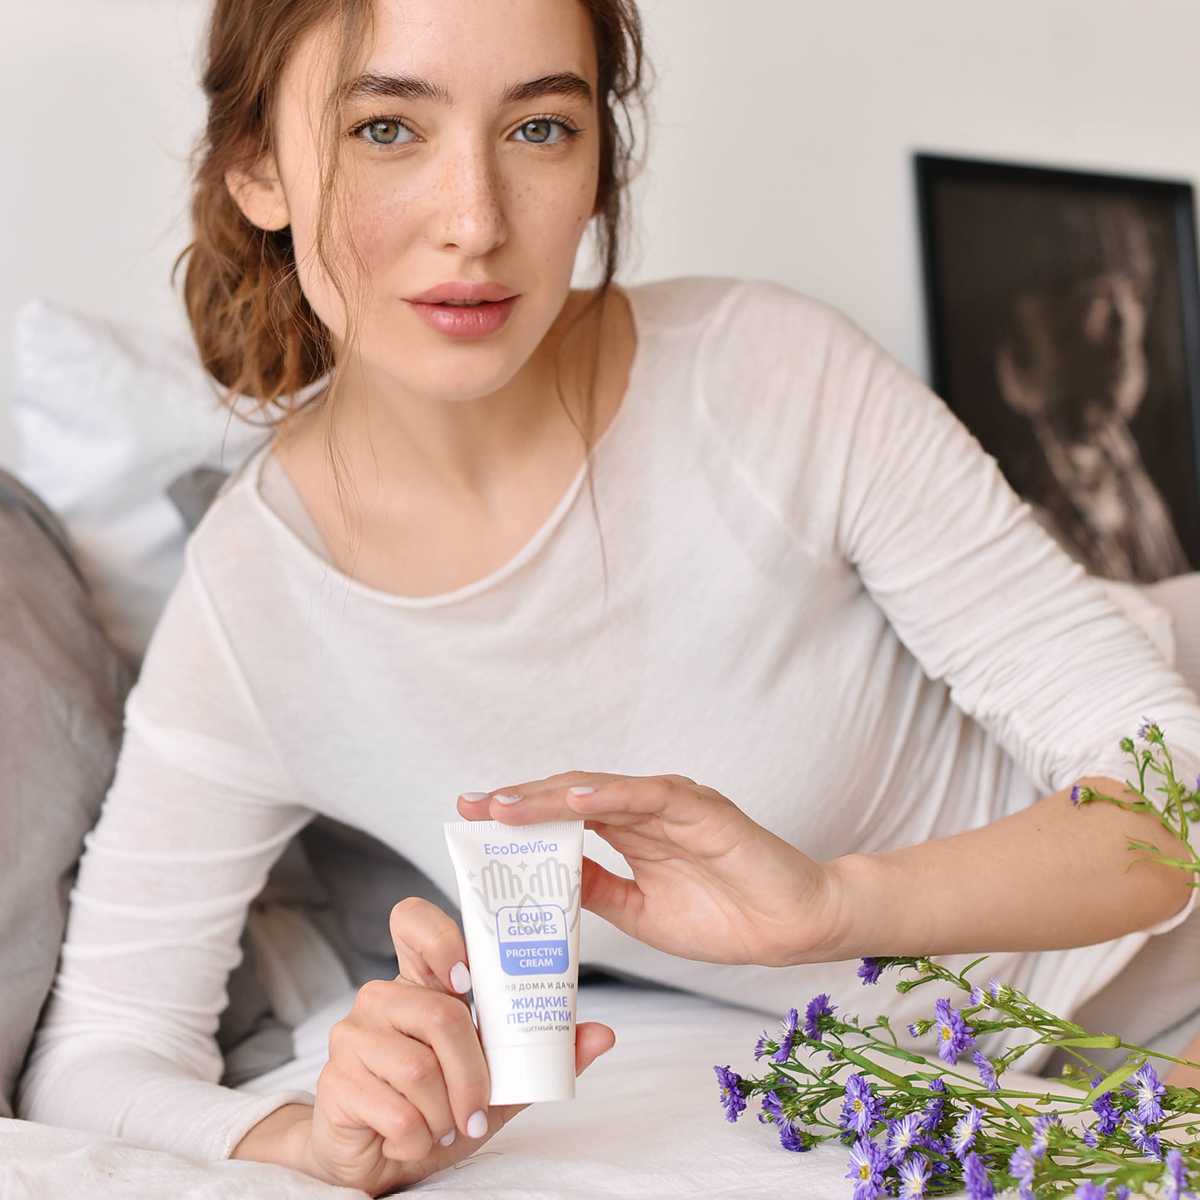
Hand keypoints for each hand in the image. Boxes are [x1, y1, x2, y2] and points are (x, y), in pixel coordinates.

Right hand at [298, 897, 615, 1194]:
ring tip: (443, 1124)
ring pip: (419, 1066)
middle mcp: (381, 997)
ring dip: (445, 1112)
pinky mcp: (334, 1080)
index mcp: (420, 981)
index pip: (411, 919)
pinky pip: (396, 1108)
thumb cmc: (439, 1105)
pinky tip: (412, 1138)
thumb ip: (544, 1055)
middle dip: (473, 1074)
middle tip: (477, 1110)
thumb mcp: (500, 1082)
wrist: (384, 1160)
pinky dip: (418, 1136)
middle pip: (439, 1013)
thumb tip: (603, 1034)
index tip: (466, 978)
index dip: (439, 937)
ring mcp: (352, 1035)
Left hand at [455, 772, 838, 967]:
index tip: (471, 822)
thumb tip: (547, 880)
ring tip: (503, 806)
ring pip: (600, 792)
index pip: (564, 817)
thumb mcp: (640, 911)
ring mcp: (673, 805)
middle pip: (571, 797)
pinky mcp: (702, 810)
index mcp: (631, 831)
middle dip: (518, 802)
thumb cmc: (726, 917)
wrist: (792, 928)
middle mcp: (646, 810)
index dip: (520, 817)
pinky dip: (609, 797)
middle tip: (470, 806)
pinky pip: (648, 798)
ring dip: (548, 797)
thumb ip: (597, 889)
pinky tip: (571, 803)